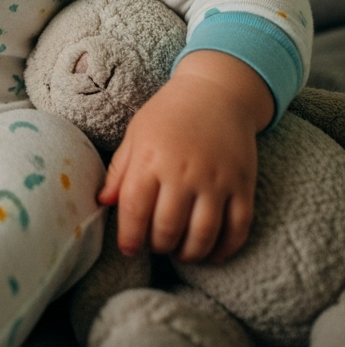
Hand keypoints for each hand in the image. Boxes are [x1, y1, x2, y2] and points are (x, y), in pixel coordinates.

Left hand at [97, 50, 272, 263]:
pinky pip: (237, 229)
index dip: (129, 236)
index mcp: (150, 158)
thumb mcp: (136, 133)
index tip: (128, 249)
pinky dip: (225, 249)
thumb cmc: (169, 113)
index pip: (134, 209)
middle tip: (155, 247)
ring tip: (180, 253)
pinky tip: (212, 254)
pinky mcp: (242, 185)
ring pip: (202, 235)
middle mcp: (183, 171)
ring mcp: (216, 180)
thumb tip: (103, 202)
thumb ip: (121, 170)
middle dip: (158, 246)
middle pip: (167, 228)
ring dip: (189, 254)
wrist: (216, 92)